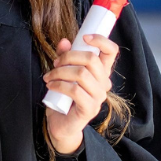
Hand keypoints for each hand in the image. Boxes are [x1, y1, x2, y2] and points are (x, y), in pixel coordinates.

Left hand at [43, 34, 118, 153]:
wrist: (60, 123)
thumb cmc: (64, 96)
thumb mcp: (63, 73)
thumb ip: (65, 56)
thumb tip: (64, 41)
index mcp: (101, 72)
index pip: (111, 52)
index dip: (101, 40)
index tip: (84, 37)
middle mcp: (104, 83)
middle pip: (92, 59)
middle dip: (69, 57)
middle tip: (55, 63)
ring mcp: (98, 97)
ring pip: (81, 74)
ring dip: (60, 72)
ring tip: (49, 76)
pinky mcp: (89, 108)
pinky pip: (74, 90)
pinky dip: (59, 84)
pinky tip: (51, 85)